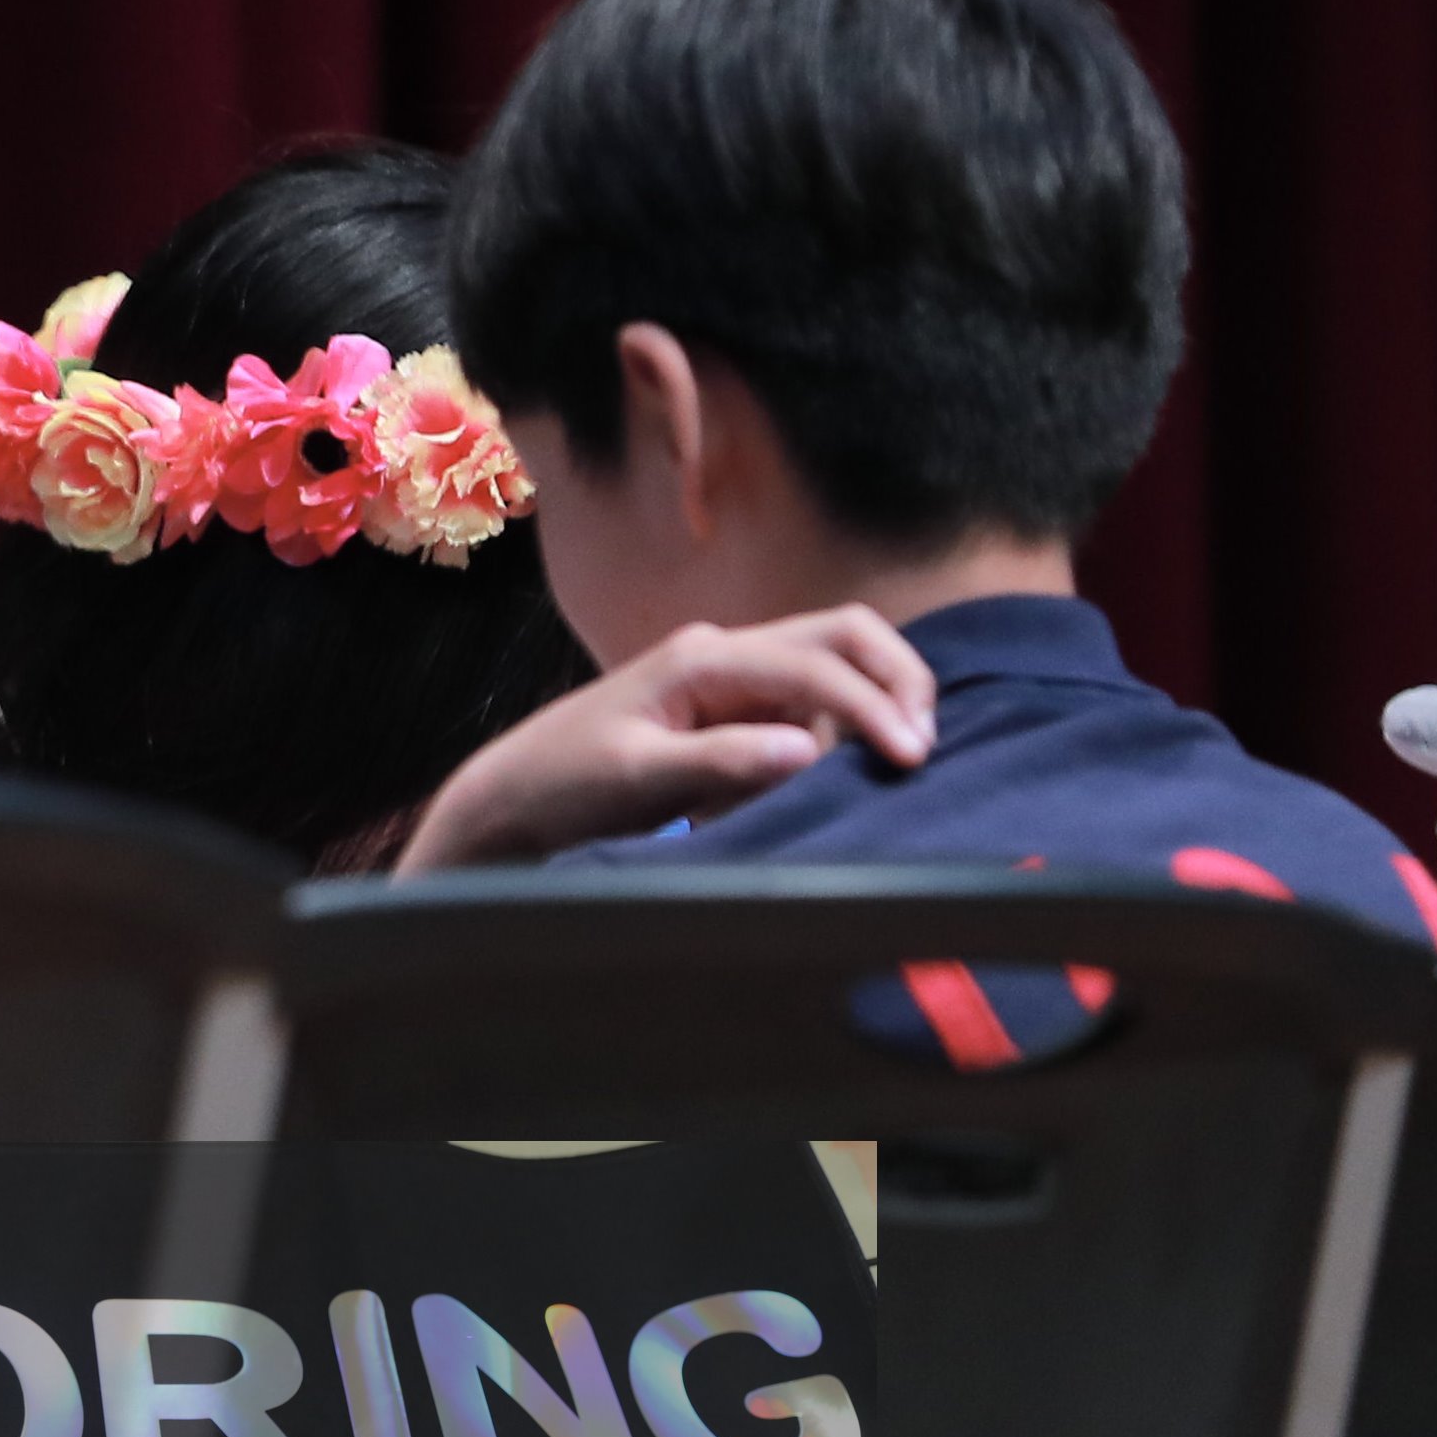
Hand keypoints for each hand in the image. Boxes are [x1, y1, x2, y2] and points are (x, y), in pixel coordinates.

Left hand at [395, 605, 936, 871]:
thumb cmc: (565, 786)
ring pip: (830, 671)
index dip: (873, 706)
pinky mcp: (728, 711)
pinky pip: (803, 711)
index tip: (910, 758)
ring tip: (877, 773)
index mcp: (700, 658)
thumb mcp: (638, 781)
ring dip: (866, 711)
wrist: (515, 799)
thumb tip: (806, 748)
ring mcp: (727, 679)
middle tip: (922, 745)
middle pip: (841, 636)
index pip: (814, 663)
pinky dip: (829, 738)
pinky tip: (818, 784)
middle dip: (895, 680)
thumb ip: (720, 762)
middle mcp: (721, 654)